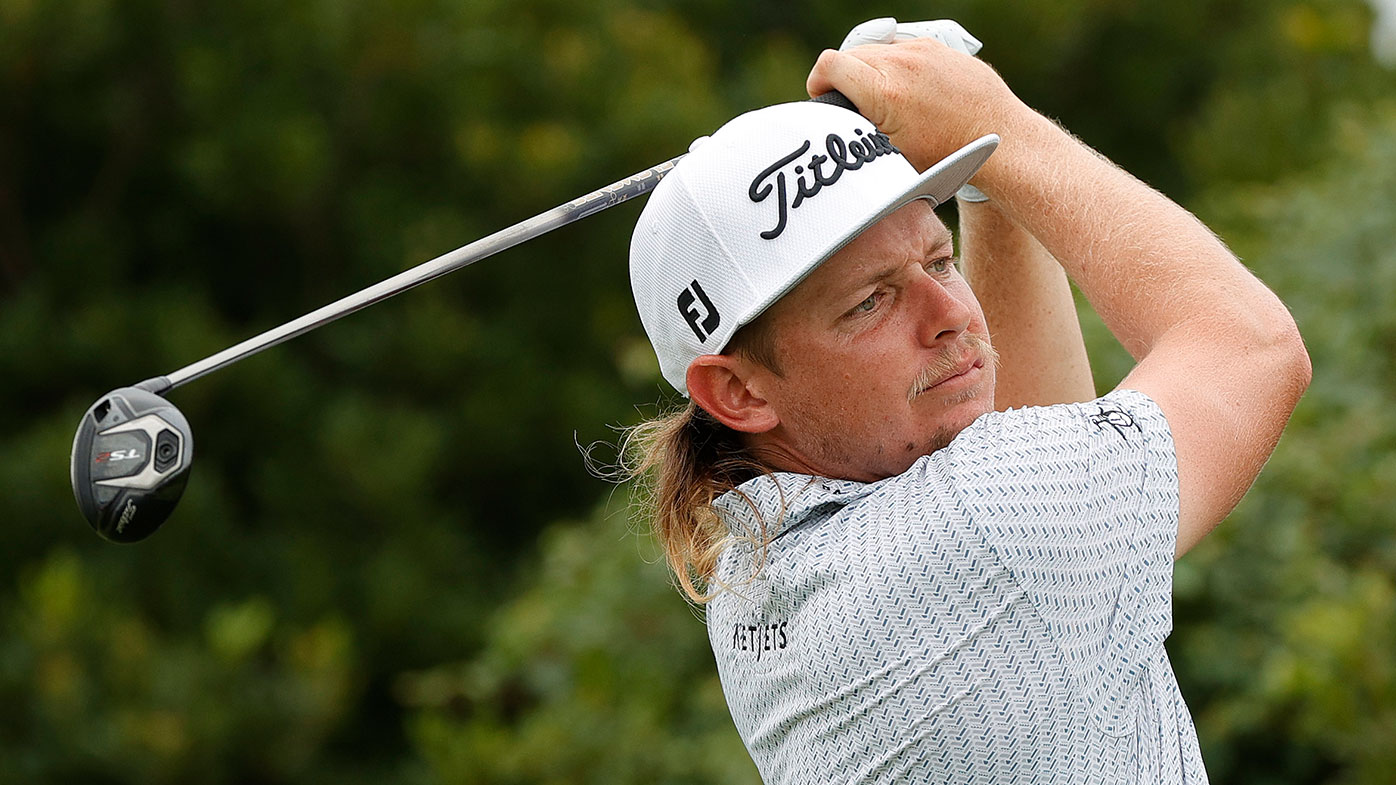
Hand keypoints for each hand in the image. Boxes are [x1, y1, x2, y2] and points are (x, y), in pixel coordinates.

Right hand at [838, 18, 989, 200]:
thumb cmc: (947, 156)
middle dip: (843, 77)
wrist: (999, 137)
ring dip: (869, 69)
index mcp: (885, 91)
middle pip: (850, 55)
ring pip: (877, 49)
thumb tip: (836, 130)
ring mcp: (922, 50)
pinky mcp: (938, 46)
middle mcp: (902, 63)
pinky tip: (906, 89)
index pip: (830, 64)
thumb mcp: (892, 156)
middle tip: (851, 105)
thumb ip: (859, 134)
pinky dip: (895, 65)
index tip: (822, 97)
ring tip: (879, 98)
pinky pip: (902, 48)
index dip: (818, 82)